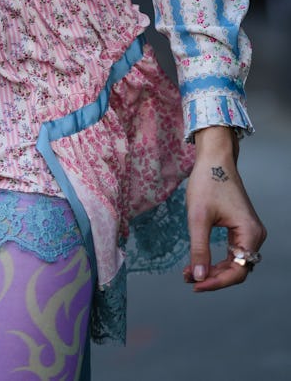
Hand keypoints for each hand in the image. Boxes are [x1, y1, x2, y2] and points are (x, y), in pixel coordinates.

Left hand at [183, 125, 265, 292]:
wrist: (214, 158)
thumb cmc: (207, 182)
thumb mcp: (198, 217)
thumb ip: (199, 249)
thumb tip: (199, 277)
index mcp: (250, 233)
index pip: (238, 271)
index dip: (216, 282)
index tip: (195, 285)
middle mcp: (255, 235)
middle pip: (237, 269)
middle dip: (212, 277)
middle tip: (188, 279)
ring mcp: (250, 232)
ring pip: (234, 262)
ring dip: (213, 270)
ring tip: (189, 273)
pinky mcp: (242, 228)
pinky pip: (232, 252)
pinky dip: (216, 259)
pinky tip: (199, 263)